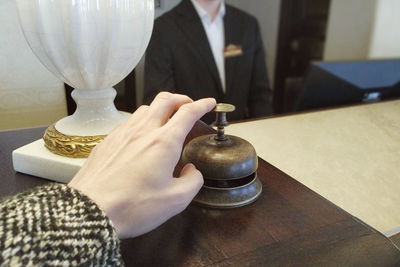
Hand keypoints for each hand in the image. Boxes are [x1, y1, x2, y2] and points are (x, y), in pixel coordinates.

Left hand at [68, 92, 215, 238]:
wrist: (91, 211)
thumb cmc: (132, 206)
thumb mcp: (175, 200)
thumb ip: (192, 181)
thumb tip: (192, 171)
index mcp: (163, 142)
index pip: (187, 113)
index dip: (202, 105)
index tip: (209, 103)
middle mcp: (143, 131)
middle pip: (165, 100)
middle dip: (181, 98)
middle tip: (189, 105)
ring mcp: (122, 134)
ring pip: (145, 108)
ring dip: (160, 108)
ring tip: (166, 119)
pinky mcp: (108, 141)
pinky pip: (128, 122)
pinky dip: (142, 121)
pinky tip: (141, 136)